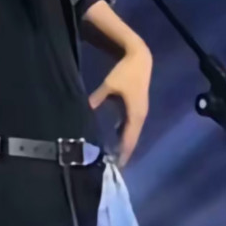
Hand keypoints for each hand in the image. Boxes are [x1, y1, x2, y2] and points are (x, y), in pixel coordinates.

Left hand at [89, 43, 151, 166]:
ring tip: (113, 157)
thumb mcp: (109, 84)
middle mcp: (140, 116)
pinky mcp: (138, 108)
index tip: (117, 166)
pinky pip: (131, 126)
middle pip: (132, 139)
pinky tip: (115, 140)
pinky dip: (125, 134)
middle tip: (113, 167)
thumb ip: (98, 97)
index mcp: (135, 113)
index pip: (129, 139)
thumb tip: (85, 109)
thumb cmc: (125, 72)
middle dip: (124, 153)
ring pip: (132, 133)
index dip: (124, 153)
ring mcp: (140, 112)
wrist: (140, 59)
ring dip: (125, 144)